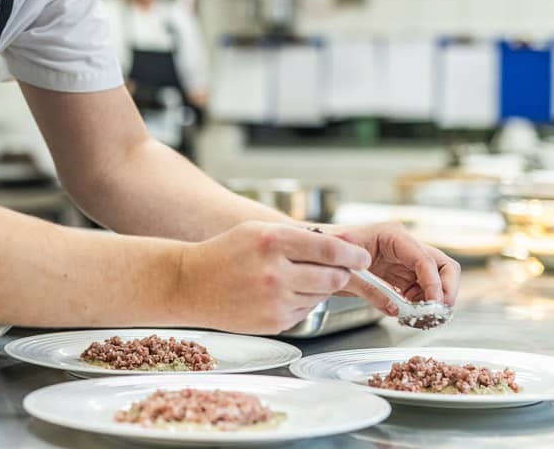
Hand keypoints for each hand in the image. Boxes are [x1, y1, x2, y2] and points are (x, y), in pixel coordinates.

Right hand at [175, 221, 371, 334]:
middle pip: (332, 276)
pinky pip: (305, 310)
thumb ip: (299, 236)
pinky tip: (280, 293)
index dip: (352, 255)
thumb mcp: (259, 231)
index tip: (363, 258)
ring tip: (294, 278)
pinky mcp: (275, 322)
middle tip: (336, 270)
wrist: (191, 284)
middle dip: (340, 273)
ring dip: (319, 287)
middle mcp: (275, 272)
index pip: (329, 250)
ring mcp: (275, 300)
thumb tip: (343, 246)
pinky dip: (301, 301)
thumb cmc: (225, 253)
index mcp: (271, 241)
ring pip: (321, 295)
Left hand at [326, 222, 460, 314]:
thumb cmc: (330, 249)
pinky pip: (423, 293)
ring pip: (438, 282)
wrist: (320, 252)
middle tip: (438, 312)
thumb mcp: (343, 266)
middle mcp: (405, 247)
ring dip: (436, 302)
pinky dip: (423, 307)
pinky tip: (412, 318)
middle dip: (447, 290)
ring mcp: (406, 263)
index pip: (424, 258)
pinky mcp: (403, 278)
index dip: (433, 282)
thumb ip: (368, 288)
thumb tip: (394, 309)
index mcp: (392, 236)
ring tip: (424, 319)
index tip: (434, 303)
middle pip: (443, 266)